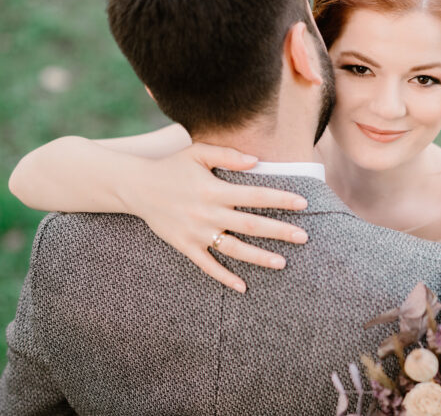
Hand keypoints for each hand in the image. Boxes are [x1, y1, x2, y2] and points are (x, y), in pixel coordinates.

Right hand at [121, 143, 308, 292]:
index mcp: (214, 189)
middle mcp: (208, 213)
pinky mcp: (185, 246)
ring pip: (233, 249)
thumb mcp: (197, 153)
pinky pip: (207, 265)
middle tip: (304, 237)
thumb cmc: (172, 167)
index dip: (280, 199)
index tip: (303, 203)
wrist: (136, 187)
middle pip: (250, 225)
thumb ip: (227, 155)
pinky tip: (243, 286)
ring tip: (282, 263)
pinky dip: (224, 277)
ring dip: (258, 257)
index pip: (255, 196)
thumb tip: (257, 161)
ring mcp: (196, 232)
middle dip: (279, 232)